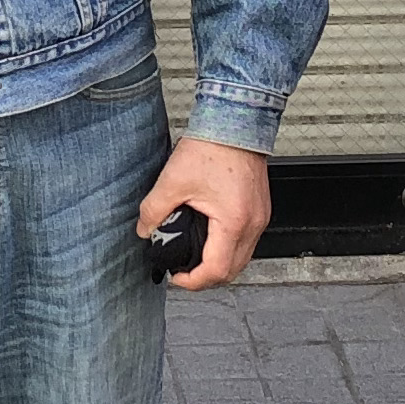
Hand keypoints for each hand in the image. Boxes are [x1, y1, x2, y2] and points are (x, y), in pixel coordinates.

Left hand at [134, 140, 271, 292]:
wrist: (235, 122)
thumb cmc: (212, 146)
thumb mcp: (173, 181)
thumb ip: (153, 210)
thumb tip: (144, 230)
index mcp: (233, 221)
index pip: (217, 270)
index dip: (194, 281)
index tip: (176, 277)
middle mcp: (253, 223)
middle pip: (234, 271)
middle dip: (207, 279)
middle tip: (184, 273)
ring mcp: (260, 217)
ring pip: (243, 258)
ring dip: (219, 265)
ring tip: (195, 260)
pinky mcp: (259, 209)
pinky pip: (246, 242)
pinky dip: (229, 249)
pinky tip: (211, 241)